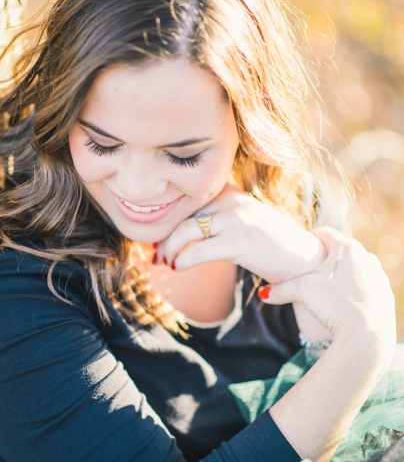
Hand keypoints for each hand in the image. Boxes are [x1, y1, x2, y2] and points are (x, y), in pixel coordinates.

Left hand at [154, 185, 324, 283]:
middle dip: (164, 238)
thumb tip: (180, 231)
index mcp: (230, 193)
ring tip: (164, 263)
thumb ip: (215, 218)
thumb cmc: (268, 244)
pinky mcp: (239, 243)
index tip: (157, 238)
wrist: (305, 259)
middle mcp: (231, 202)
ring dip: (169, 250)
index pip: (188, 202)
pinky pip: (199, 250)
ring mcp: (236, 221)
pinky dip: (183, 260)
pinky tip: (177, 268)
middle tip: (156, 255)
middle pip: (182, 216)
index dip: (168, 221)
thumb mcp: (241, 221)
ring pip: (185, 231)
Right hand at [260, 227, 395, 363]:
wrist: (366, 333)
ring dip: (339, 276)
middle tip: (308, 273)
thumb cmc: (334, 304)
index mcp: (346, 249)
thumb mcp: (302, 292)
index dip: (308, 240)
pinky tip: (341, 305)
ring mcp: (378, 276)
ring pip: (353, 269)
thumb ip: (281, 289)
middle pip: (339, 252)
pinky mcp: (384, 294)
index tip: (300, 249)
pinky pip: (364, 286)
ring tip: (324, 291)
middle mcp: (366, 257)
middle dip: (323, 261)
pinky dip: (352, 291)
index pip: (323, 233)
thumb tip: (264, 294)